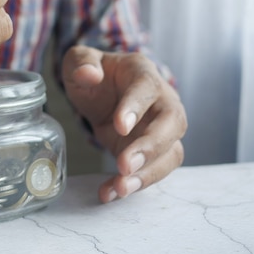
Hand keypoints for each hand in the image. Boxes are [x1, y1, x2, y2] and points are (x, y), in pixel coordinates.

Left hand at [62, 45, 186, 202]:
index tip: (120, 127)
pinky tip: (109, 193)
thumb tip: (89, 74)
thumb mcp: (80, 60)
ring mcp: (162, 128)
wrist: (101, 91)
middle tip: (124, 165)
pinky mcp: (154, 152)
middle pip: (172, 123)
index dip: (136, 108)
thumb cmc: (94, 73)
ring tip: (120, 187)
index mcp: (142, 73)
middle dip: (151, 147)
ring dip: (148, 173)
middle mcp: (162, 100)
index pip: (147, 88)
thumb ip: (82, 62)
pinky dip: (134, 185)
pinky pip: (153, 170)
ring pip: (171, 152)